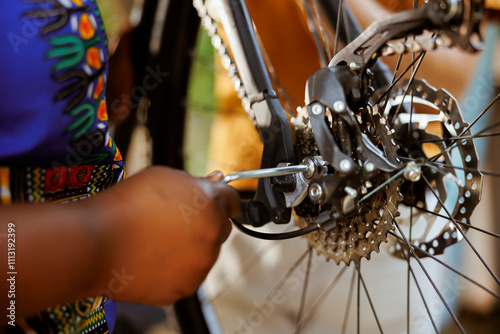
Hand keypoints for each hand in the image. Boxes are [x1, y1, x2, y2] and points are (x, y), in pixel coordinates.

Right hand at [89, 167, 239, 304]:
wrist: (94, 243)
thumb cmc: (124, 205)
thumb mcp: (163, 177)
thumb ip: (197, 181)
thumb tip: (215, 180)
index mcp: (210, 204)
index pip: (233, 201)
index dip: (220, 199)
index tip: (212, 202)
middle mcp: (211, 236)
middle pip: (220, 228)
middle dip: (204, 223)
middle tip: (174, 221)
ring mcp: (199, 265)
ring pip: (204, 253)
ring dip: (190, 247)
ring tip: (156, 240)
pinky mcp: (184, 287)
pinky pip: (188, 274)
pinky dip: (176, 268)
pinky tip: (153, 257)